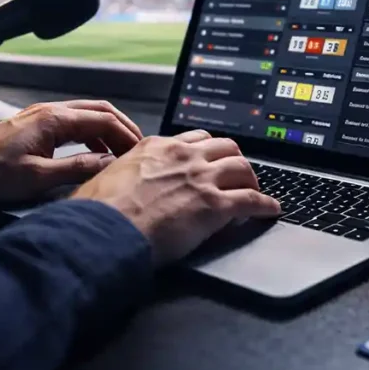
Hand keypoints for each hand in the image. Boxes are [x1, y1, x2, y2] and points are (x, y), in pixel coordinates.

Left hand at [0, 100, 142, 202]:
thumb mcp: (38, 178)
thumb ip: (78, 169)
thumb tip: (110, 164)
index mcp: (54, 119)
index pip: (104, 119)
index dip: (127, 135)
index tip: (141, 152)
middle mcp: (50, 111)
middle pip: (99, 111)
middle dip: (122, 128)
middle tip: (138, 150)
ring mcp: (40, 117)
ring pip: (85, 116)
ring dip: (107, 132)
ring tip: (121, 154)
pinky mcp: (33, 127)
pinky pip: (72, 125)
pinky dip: (90, 136)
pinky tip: (92, 156)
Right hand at [71, 130, 280, 265]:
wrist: (104, 230)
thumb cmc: (98, 211)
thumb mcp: (107, 178)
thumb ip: (124, 174)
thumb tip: (119, 185)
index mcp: (156, 147)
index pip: (193, 139)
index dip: (207, 151)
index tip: (210, 160)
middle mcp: (182, 156)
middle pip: (225, 146)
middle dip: (234, 159)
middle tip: (237, 173)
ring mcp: (201, 179)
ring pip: (242, 167)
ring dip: (252, 179)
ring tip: (256, 190)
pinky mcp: (214, 206)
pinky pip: (251, 200)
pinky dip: (265, 205)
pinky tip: (270, 210)